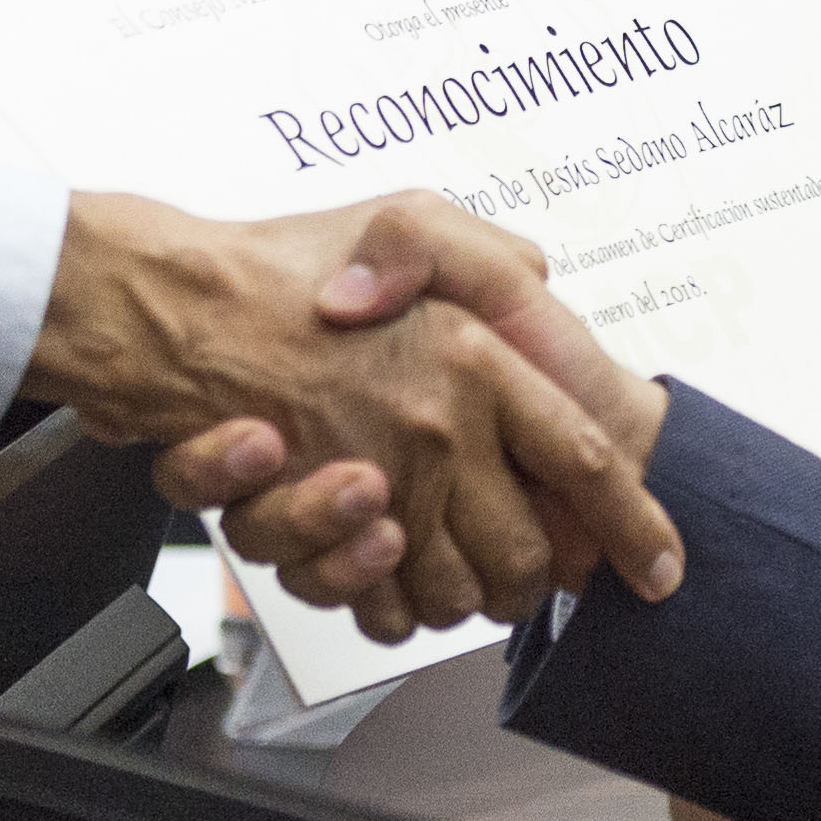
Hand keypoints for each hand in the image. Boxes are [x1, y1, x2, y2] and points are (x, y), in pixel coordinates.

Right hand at [40, 191, 681, 642]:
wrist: (161, 305)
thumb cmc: (278, 259)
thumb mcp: (407, 216)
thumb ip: (487, 253)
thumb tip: (540, 283)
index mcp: (475, 357)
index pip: (585, 456)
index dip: (633, 522)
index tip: (659, 570)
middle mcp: (433, 428)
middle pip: (525, 551)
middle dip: (534, 576)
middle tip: (530, 569)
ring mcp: (373, 481)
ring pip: (452, 591)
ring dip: (458, 593)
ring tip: (447, 560)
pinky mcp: (312, 528)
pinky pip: (373, 604)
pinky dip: (382, 602)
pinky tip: (377, 562)